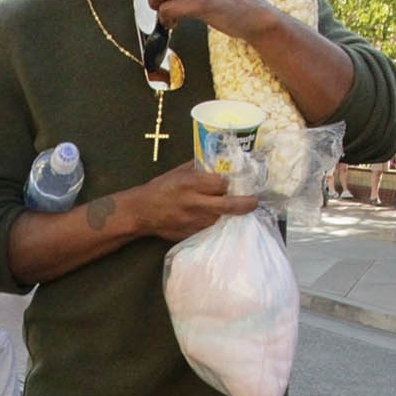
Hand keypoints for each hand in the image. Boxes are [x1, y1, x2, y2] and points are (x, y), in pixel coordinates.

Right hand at [125, 161, 256, 242]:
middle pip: (230, 205)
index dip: (235, 182)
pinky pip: (212, 230)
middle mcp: (195, 203)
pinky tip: (223, 220)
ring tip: (240, 210)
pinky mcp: (192, 234)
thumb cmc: (161, 188)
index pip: (223, 182)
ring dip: (233, 215)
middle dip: (247, 203)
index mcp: (192, 183)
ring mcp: (194, 221)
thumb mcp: (179, 172)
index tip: (243, 181)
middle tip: (254, 201)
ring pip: (224, 220)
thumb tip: (221, 161)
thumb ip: (200, 167)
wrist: (142, 212)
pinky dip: (220, 225)